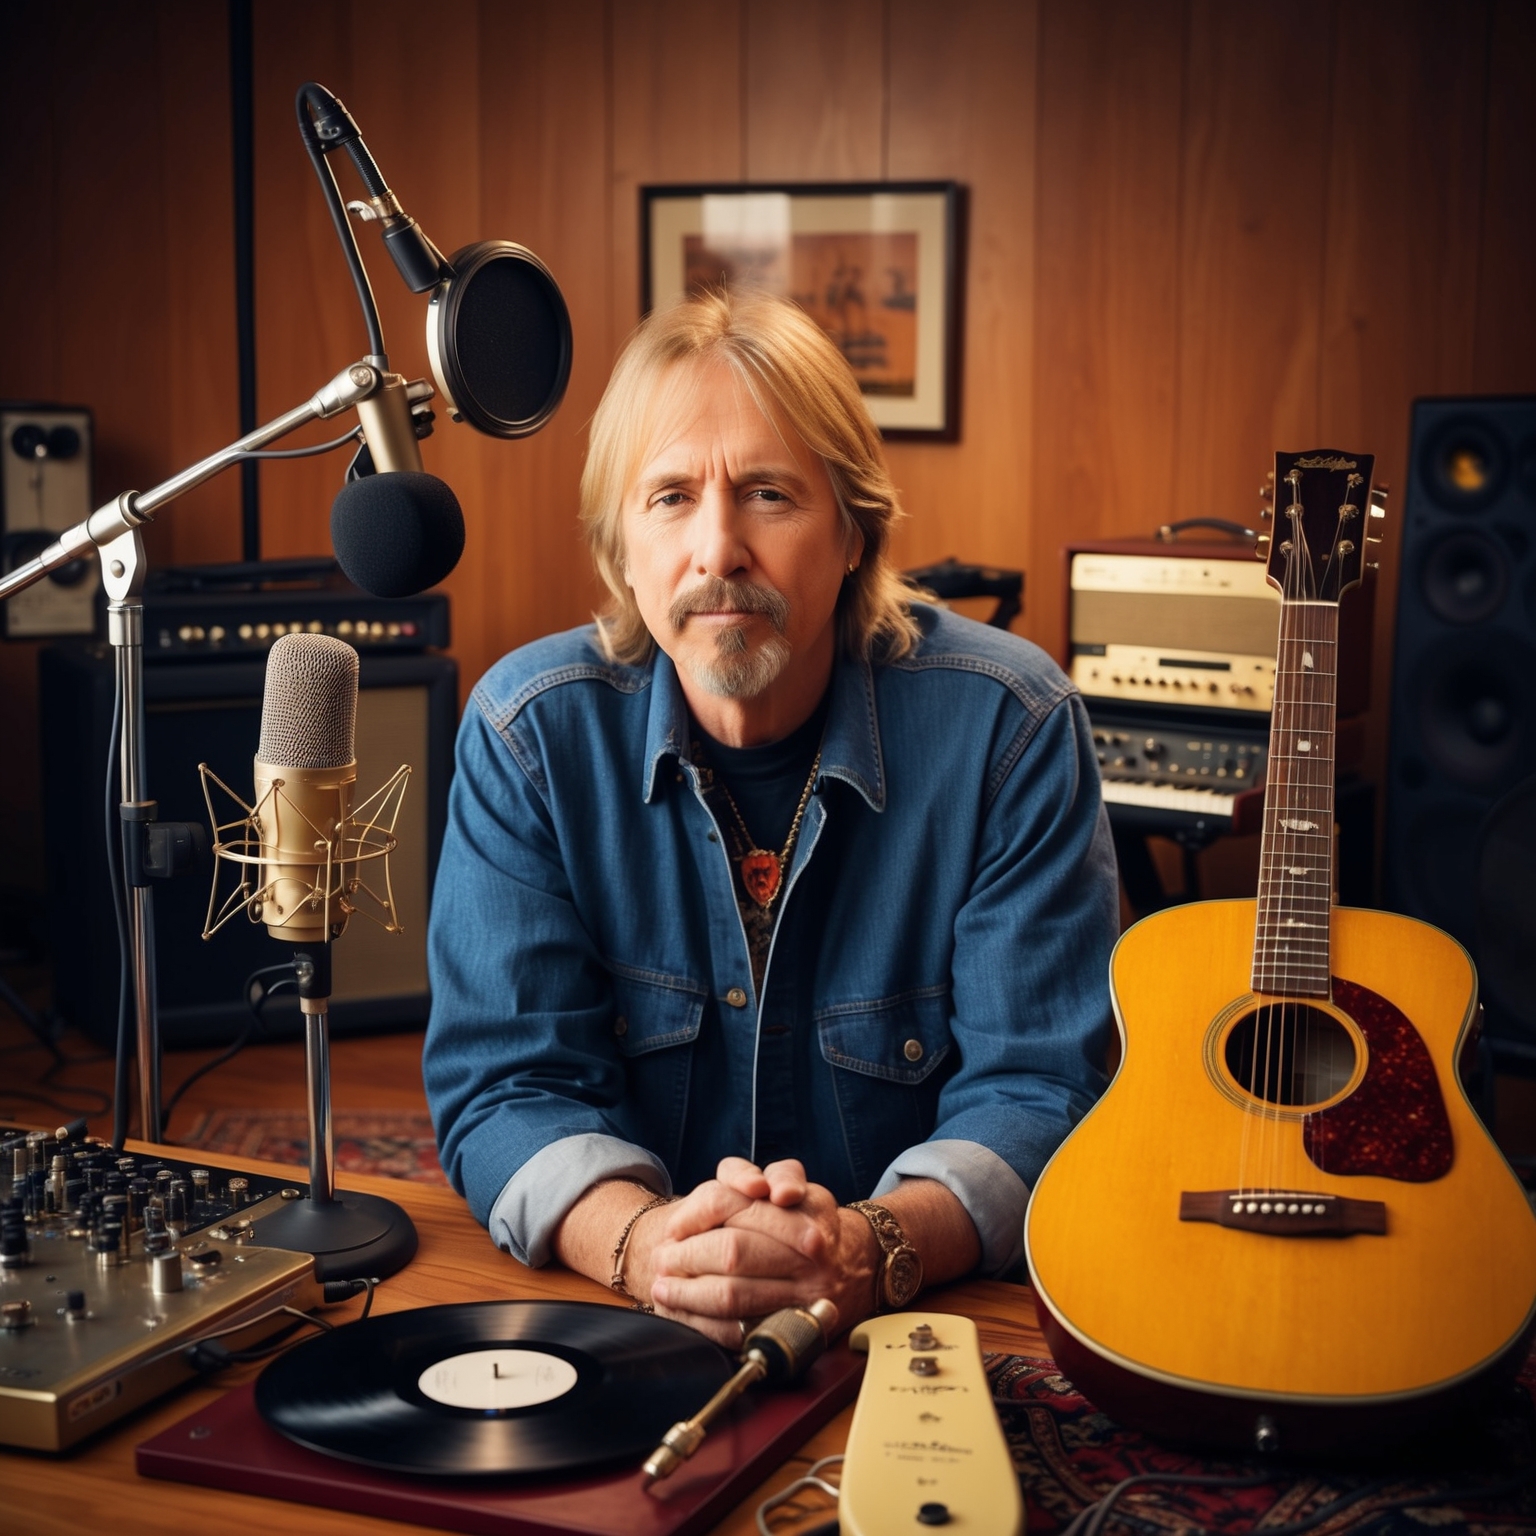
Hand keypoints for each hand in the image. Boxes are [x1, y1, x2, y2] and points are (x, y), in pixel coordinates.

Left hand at [643, 1158, 878, 1347]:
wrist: (859, 1266)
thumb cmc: (808, 1218)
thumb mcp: (788, 1181)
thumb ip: (746, 1175)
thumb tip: (734, 1189)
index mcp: (803, 1208)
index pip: (733, 1204)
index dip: (695, 1215)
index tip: (674, 1227)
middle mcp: (808, 1250)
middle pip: (731, 1251)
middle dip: (687, 1257)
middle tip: (662, 1260)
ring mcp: (803, 1292)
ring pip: (733, 1295)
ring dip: (687, 1294)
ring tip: (662, 1289)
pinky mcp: (793, 1325)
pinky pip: (740, 1331)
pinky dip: (704, 1325)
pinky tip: (683, 1315)